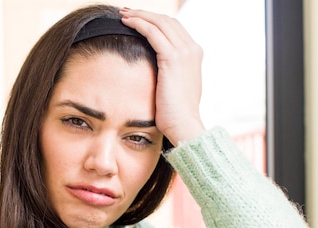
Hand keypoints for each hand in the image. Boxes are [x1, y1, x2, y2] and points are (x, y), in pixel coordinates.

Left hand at [120, 8, 204, 144]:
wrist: (184, 125)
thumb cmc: (175, 114)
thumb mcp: (175, 88)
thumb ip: (170, 74)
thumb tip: (156, 72)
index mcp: (194, 54)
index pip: (173, 28)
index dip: (154, 21)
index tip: (137, 19)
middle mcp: (192, 49)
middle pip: (166, 21)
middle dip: (146, 14)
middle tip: (126, 12)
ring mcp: (184, 52)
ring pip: (159, 23)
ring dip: (139, 15)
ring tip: (123, 14)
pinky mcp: (172, 59)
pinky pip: (153, 32)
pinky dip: (139, 24)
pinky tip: (126, 22)